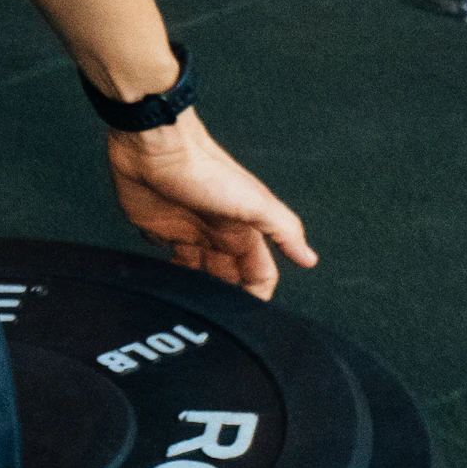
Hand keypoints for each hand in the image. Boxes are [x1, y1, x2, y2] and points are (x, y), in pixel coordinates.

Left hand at [106, 112, 316, 300]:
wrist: (156, 148)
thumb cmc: (205, 170)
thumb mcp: (254, 202)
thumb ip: (283, 229)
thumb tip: (310, 258)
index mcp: (242, 232)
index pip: (258, 274)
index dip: (255, 296)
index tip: (243, 319)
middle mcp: (217, 235)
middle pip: (228, 279)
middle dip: (224, 299)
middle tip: (212, 317)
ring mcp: (188, 234)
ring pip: (199, 275)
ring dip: (197, 292)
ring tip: (190, 308)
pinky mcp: (158, 230)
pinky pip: (168, 262)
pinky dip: (170, 277)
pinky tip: (167, 288)